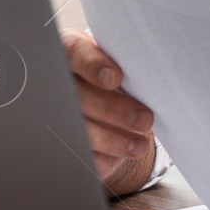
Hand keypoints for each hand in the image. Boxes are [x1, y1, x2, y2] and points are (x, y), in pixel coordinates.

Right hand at [61, 28, 155, 194]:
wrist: (108, 99)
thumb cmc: (118, 72)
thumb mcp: (122, 61)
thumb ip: (129, 63)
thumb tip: (155, 72)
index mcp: (71, 52)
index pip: (74, 53)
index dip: (93, 66)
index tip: (116, 78)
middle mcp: (57, 81)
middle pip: (77, 96)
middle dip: (112, 110)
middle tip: (144, 119)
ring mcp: (54, 114)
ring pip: (77, 128)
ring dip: (111, 140)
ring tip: (139, 145)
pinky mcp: (62, 142)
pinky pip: (77, 153)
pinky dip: (101, 157)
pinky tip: (119, 156)